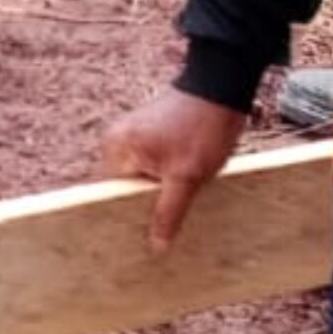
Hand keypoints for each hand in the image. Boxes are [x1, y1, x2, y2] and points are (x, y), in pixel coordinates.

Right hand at [103, 87, 250, 253]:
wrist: (223, 85)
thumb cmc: (203, 128)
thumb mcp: (187, 177)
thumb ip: (168, 213)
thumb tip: (156, 248)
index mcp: (116, 147)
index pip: (109, 195)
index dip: (124, 218)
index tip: (137, 241)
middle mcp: (117, 140)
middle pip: (125, 188)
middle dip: (143, 207)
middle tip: (160, 232)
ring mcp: (134, 134)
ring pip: (142, 179)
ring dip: (158, 193)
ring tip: (175, 208)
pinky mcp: (151, 132)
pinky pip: (152, 165)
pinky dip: (165, 179)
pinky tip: (180, 189)